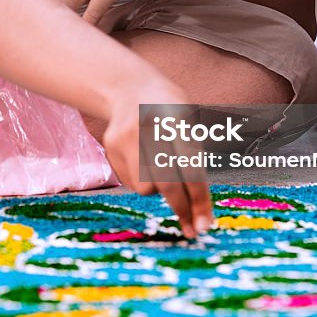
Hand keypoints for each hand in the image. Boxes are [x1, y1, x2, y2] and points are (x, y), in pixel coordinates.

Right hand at [101, 78, 212, 240]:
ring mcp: (125, 137)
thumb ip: (197, 157)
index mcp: (175, 117)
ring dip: (160, 189)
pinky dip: (144, 182)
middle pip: (167, 183)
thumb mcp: (191, 120)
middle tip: (193, 227)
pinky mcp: (110, 147)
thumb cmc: (170, 110)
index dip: (199, 200)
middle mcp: (147, 126)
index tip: (206, 225)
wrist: (130, 89)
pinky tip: (145, 162)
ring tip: (162, 169)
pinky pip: (132, 183)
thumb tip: (201, 207)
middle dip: (182, 208)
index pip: (190, 167)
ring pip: (146, 188)